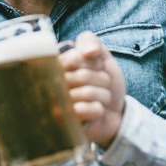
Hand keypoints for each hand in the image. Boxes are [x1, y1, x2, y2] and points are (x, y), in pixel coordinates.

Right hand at [61, 31, 126, 146]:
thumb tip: (89, 51)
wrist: (115, 112)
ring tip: (100, 99)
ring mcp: (56, 107)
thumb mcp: (100, 56)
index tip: (97, 67)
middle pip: (82, 76)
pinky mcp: (66, 125)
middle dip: (101, 79)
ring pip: (87, 93)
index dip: (93, 63)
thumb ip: (90, 41)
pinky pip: (89, 110)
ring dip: (103, 95)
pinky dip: (99, 109)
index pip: (75, 58)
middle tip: (101, 85)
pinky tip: (95, 112)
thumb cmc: (102, 82)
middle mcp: (50, 86)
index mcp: (55, 66)